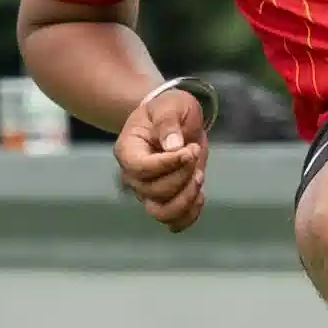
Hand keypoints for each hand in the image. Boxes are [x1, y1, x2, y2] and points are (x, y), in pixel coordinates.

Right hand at [112, 77, 212, 233]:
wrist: (175, 121)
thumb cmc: (168, 110)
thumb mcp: (169, 105)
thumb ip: (168, 122)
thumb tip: (173, 147)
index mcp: (128, 151)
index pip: (141, 168)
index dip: (166, 164)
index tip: (188, 150)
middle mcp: (133, 177)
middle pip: (155, 191)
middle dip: (183, 173)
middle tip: (194, 149)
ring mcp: (148, 193)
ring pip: (163, 213)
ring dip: (187, 198)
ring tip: (199, 175)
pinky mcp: (166, 201)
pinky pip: (175, 222)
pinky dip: (190, 214)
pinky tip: (200, 193)